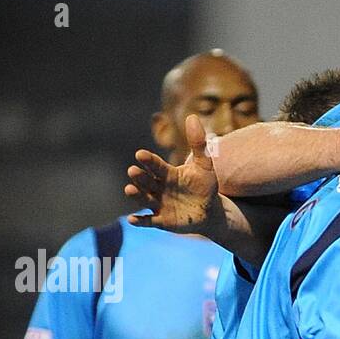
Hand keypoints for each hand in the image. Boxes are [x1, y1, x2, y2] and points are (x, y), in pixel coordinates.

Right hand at [125, 114, 225, 234]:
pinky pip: (150, 222)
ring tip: (129, 189)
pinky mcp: (163, 221)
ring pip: (144, 199)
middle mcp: (159, 188)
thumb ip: (198, 143)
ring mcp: (159, 205)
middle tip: (133, 171)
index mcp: (167, 174)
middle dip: (140, 177)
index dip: (149, 161)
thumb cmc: (204, 187)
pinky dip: (141, 221)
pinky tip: (133, 220)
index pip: (156, 165)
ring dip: (137, 195)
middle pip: (147, 181)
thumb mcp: (204, 166)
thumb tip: (193, 116)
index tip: (141, 154)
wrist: (210, 211)